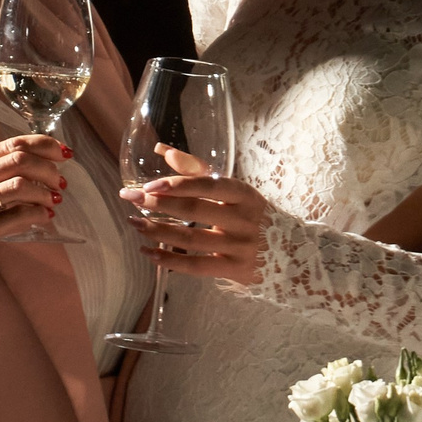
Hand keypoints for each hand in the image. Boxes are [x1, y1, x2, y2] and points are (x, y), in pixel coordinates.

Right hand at [0, 135, 67, 280]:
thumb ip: (7, 172)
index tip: (64, 153)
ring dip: (44, 192)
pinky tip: (47, 215)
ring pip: (18, 186)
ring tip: (55, 199)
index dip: (42, 145)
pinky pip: (18, 215)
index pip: (11, 145)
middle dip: (47, 169)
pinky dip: (39, 213)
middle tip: (61, 182)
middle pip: (17, 161)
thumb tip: (52, 157)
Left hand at [119, 146, 267, 286]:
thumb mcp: (235, 191)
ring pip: (191, 239)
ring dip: (158, 231)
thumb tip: (162, 151)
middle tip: (129, 197)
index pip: (207, 185)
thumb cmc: (254, 216)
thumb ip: (198, 171)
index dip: (177, 184)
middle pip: (195, 210)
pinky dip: (170, 261)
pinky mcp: (234, 270)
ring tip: (134, 223)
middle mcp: (243, 220)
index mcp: (244, 194)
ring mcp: (239, 247)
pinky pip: (197, 266)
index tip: (147, 185)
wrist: (292, 254)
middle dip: (158, 204)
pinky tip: (149, 253)